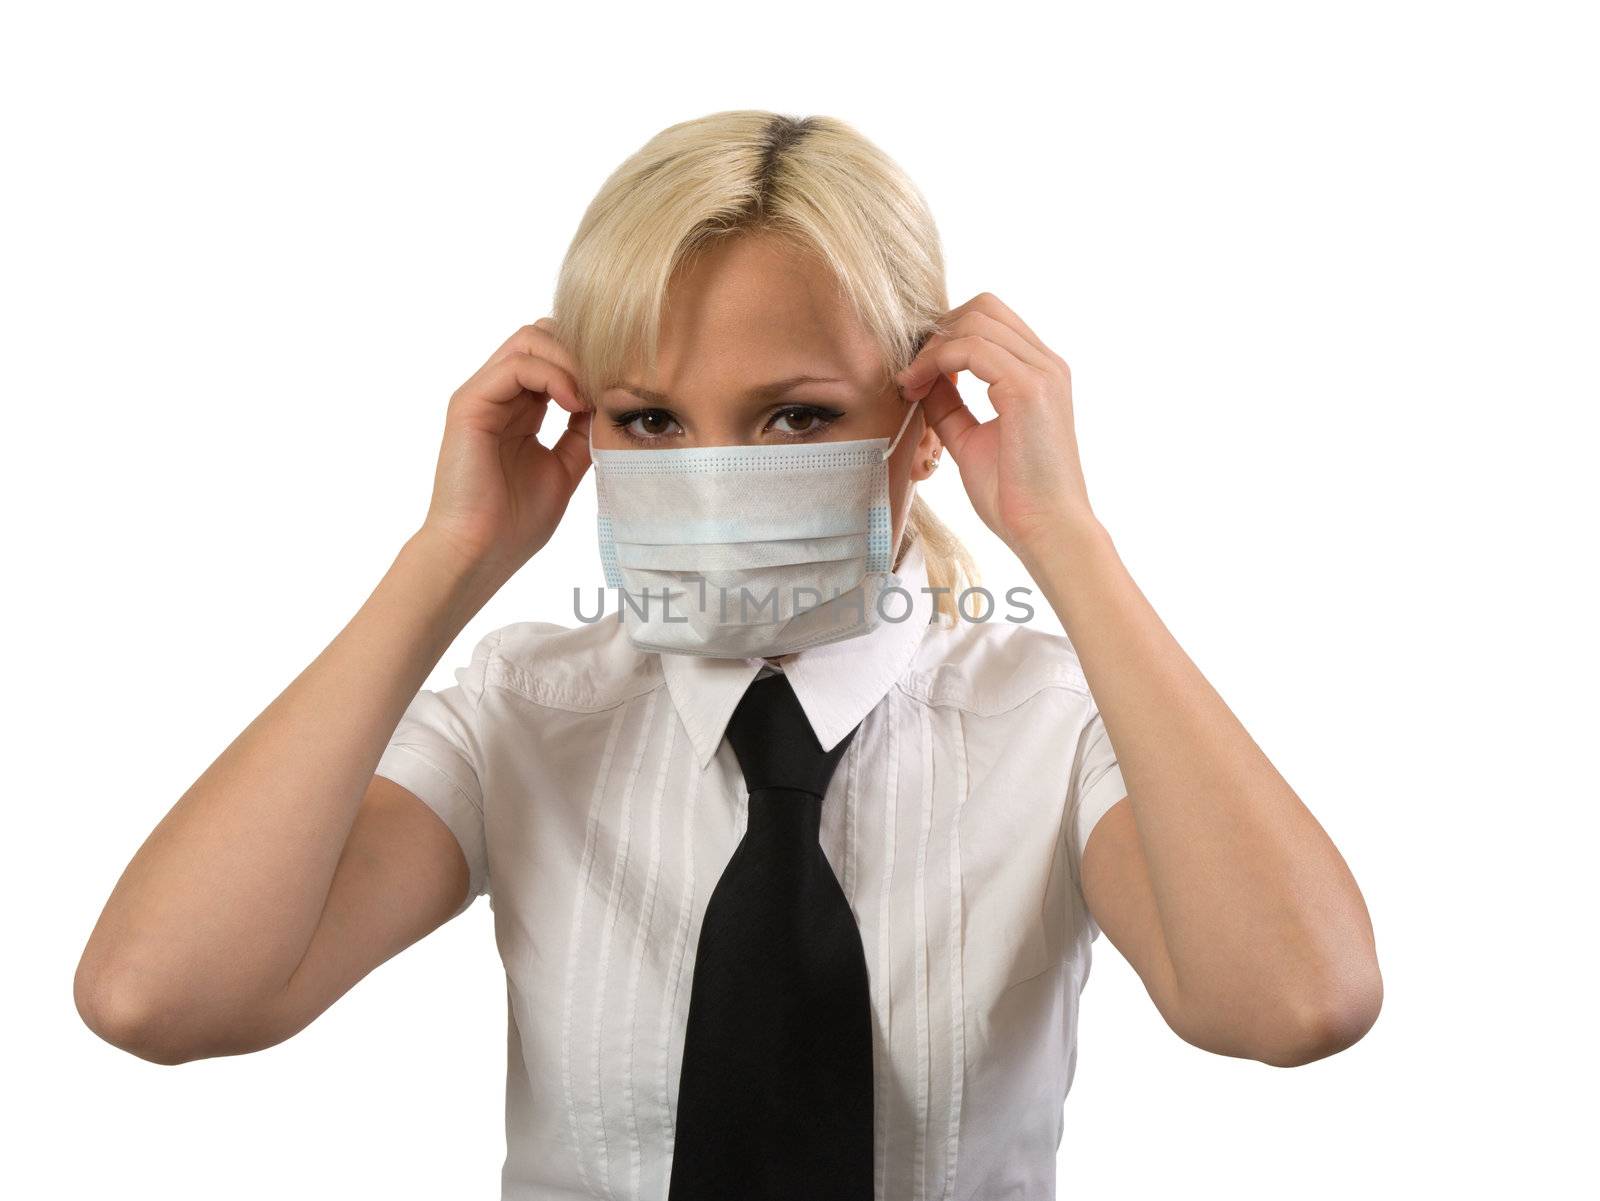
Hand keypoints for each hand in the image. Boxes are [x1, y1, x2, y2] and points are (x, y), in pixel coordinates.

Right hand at [419, 319, 592, 579]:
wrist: (479, 553)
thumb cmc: (515, 523)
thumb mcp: (564, 470)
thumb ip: (581, 435)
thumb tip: (609, 405)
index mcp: (521, 410)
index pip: (556, 357)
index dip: (590, 364)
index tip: (620, 390)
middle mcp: (499, 396)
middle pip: (543, 337)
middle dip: (582, 352)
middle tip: (609, 383)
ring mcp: (483, 396)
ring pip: (530, 340)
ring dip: (571, 359)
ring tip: (592, 395)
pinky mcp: (470, 403)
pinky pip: (516, 365)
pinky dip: (552, 375)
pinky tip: (574, 403)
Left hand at [895, 293, 1097, 556]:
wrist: (1046, 531)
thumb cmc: (1014, 496)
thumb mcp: (970, 440)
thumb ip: (950, 405)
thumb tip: (922, 378)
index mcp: (1039, 373)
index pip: (990, 321)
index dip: (945, 336)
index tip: (915, 373)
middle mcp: (1046, 364)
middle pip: (983, 308)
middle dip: (937, 333)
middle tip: (910, 374)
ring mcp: (1041, 372)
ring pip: (976, 320)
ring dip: (932, 347)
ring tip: (910, 384)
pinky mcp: (1028, 388)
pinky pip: (972, 348)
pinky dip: (936, 360)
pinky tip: (918, 387)